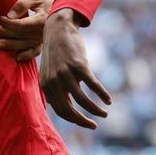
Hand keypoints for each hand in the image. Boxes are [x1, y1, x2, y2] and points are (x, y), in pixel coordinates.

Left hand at [0, 0, 53, 61]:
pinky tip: (17, 57)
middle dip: (4, 32)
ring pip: (25, 44)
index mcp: (42, 19)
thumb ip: (22, 4)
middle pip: (21, 35)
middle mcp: (44, 31)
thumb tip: (10, 15)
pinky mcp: (44, 41)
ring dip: (11, 45)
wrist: (58, 0)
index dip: (6, 23)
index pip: (20, 24)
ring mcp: (44, 37)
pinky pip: (36, 51)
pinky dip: (27, 55)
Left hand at [38, 11, 110, 128]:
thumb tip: (59, 107)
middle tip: (95, 125)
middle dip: (83, 120)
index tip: (86, 123)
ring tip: (104, 113)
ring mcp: (66, 74)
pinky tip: (108, 100)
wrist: (58, 30)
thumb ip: (53, 89)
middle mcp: (54, 82)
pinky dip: (102, 94)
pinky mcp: (79, 65)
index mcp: (46, 86)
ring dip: (95, 110)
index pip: (61, 111)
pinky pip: (93, 85)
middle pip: (69, 110)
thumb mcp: (49, 72)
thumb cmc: (56, 53)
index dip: (74, 120)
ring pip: (83, 100)